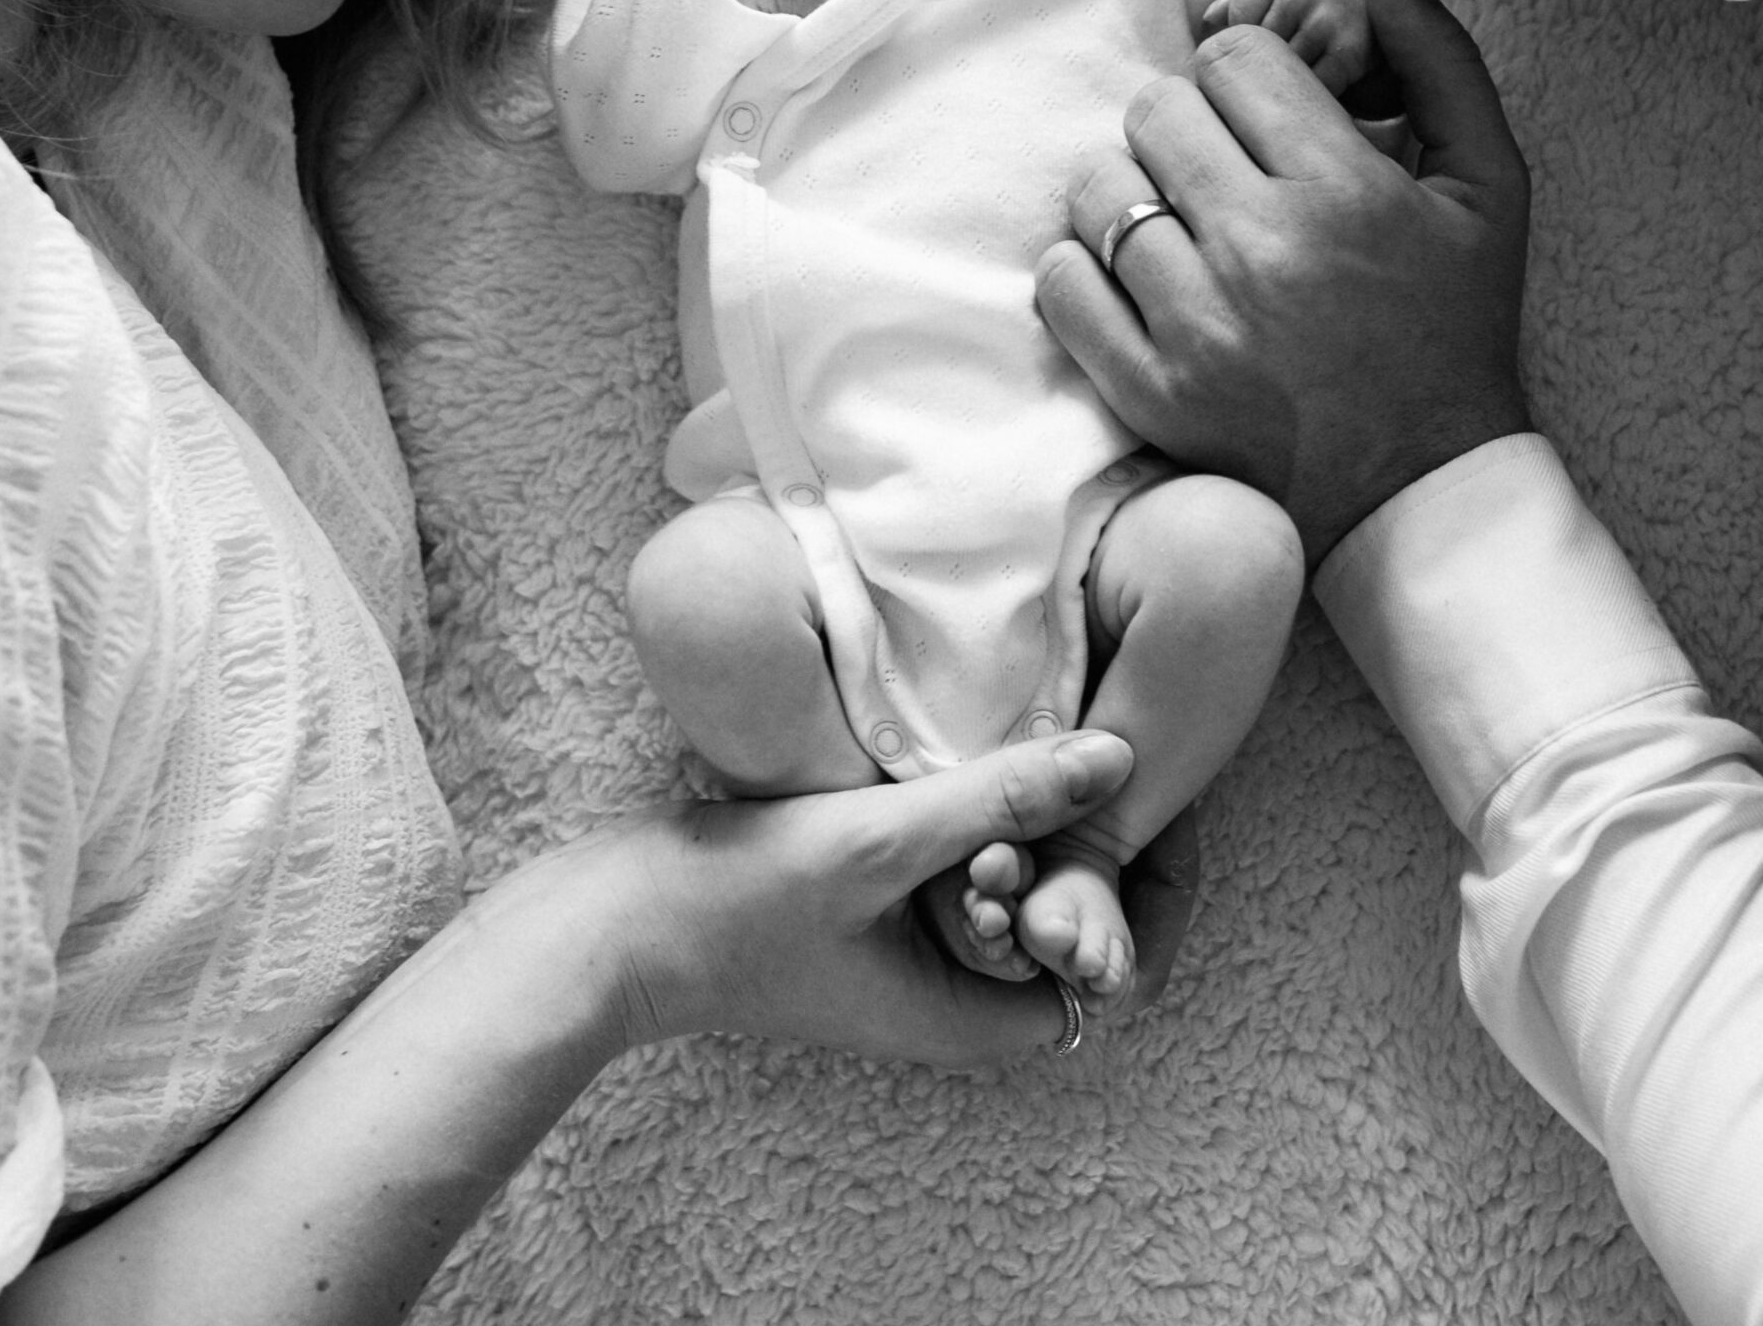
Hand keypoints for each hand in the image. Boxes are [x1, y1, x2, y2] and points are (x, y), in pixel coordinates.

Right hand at [612, 730, 1195, 1062]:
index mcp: (974, 1016)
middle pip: (1073, 920)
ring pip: (1023, 882)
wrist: (619, 924)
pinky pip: (970, 861)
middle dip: (1090, 842)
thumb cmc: (740, 905)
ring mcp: (921, 949)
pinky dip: (983, 815)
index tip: (1144, 794)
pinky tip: (979, 749)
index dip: (1142, 887)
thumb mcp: (881, 841)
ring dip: (1034, 820)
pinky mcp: (888, 905)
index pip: (1111, 966)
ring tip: (1035, 746)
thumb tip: (1119, 758)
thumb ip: (1000, 799)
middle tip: (1091, 753)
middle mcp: (958, 992)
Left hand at [1037, 0, 1531, 565]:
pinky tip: (1142, 287)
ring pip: (1101, 189)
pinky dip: (1084, 273)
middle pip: (1158, 110)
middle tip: (1229, 180)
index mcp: (1345, 188)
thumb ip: (1437, 57)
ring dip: (1135, 198)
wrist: (1419, 494)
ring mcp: (1196, 326)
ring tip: (1189, 235)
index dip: (1251, 80)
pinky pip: (1059, 282)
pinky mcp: (1147, 391)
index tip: (1273, 126)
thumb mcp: (1488, 185)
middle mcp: (1263, 250)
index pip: (1233, 56)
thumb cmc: (1454, 327)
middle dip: (1191, 131)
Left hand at [1205, 0, 1383, 103]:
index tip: (1248, 59)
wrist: (1404, 3)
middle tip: (1275, 79)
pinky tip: (1319, 97)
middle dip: (1261, 69)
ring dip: (1286, 86)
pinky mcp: (1350, 53)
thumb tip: (1206, 22)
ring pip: (1277, 73)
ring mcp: (1327, 20)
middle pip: (1253, 49)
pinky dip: (1311, 101)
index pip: (1232, 21)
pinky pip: (1309, 91)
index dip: (1237, 47)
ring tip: (1298, 85)